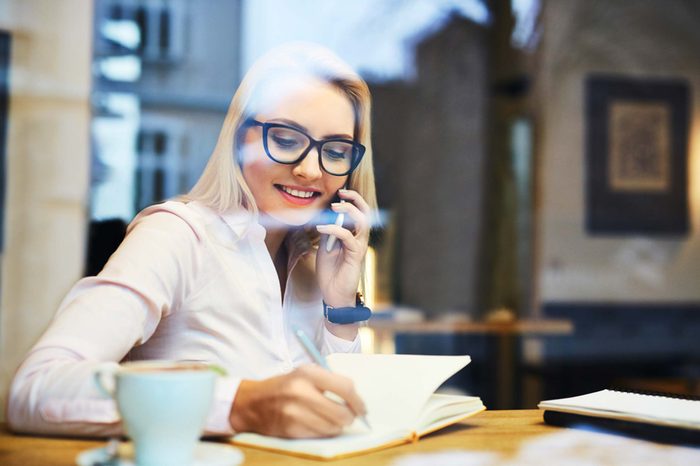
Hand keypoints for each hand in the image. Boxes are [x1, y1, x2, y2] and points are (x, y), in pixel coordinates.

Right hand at [229, 365, 366, 437]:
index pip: (345, 388)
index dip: (358, 401)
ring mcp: (295, 412)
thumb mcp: (304, 373)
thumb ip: (330, 382)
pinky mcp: (291, 429)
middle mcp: (301, 392)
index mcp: (308, 373)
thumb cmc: (284, 387)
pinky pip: (320, 435)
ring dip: (335, 425)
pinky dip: (322, 431)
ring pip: (333, 427)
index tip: (362, 408)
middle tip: (348, 416)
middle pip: (342, 413)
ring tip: (326, 417)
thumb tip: (356, 400)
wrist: (252, 402)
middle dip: (349, 417)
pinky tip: (314, 423)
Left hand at [315, 189, 370, 308]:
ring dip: (348, 211)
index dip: (353, 200)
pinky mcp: (355, 255)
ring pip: (362, 222)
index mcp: (354, 235)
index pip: (360, 212)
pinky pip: (348, 237)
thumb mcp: (325, 247)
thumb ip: (328, 232)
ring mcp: (359, 247)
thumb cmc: (331, 272)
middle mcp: (360, 239)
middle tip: (341, 194)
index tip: (341, 192)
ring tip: (333, 208)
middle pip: (365, 213)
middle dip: (355, 200)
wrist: (333, 294)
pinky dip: (334, 229)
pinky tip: (321, 228)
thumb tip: (324, 216)